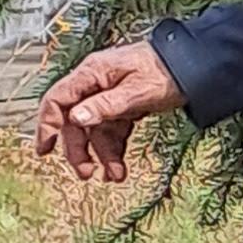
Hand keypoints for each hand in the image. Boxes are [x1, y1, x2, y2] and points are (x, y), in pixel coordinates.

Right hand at [34, 41, 183, 183]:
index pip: (58, 100)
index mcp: (93, 73)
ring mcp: (109, 96)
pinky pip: (112, 132)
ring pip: (95, 131)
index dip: (48, 124)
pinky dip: (114, 150)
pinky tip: (119, 168)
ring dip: (101, 155)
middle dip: (79, 149)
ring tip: (114, 176)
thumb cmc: (168, 71)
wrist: (198, 66)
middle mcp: (96, 84)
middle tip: (86, 174)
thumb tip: (76, 118)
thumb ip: (106, 105)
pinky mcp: (124, 107)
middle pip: (75, 121)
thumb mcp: (138, 91)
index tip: (45, 150)